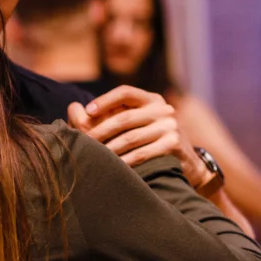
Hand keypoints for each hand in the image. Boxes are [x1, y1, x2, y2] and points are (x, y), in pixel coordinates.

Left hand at [68, 85, 210, 189]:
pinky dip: (124, 162)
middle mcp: (163, 109)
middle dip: (101, 131)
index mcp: (151, 99)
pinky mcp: (174, 144)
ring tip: (93, 157)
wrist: (187, 162)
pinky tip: (112, 168)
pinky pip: (142, 154)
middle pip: (124, 118)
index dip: (105, 100)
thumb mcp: (138, 124)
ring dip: (109, 149)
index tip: (87, 111)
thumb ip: (112, 115)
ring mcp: (170, 126)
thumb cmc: (152, 142)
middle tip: (83, 142)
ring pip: (131, 138)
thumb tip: (73, 108)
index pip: (126, 91)